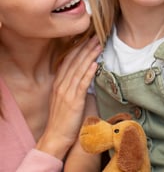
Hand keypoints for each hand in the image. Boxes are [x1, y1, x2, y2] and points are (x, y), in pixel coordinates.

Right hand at [36, 36, 101, 158]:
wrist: (56, 136)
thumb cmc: (63, 118)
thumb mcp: (64, 98)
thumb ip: (72, 85)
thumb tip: (85, 74)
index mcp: (58, 82)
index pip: (68, 60)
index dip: (78, 48)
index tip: (87, 38)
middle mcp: (61, 85)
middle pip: (74, 62)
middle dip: (85, 47)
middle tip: (96, 36)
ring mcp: (66, 92)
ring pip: (79, 69)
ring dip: (89, 56)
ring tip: (98, 45)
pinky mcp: (73, 101)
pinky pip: (81, 84)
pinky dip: (88, 73)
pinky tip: (94, 64)